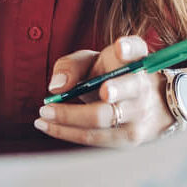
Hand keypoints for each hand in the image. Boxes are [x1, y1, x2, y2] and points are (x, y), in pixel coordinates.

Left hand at [37, 36, 167, 146]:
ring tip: (43, 113)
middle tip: (79, 90)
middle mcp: (142, 85)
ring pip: (103, 117)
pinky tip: (47, 125)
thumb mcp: (92, 63)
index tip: (119, 48)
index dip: (129, 48)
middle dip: (106, 89)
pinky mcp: (130, 138)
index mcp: (134, 58)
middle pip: (127, 88)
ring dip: (69, 116)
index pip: (136, 49)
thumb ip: (72, 66)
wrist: (139, 107)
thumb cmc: (108, 78)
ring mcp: (140, 114)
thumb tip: (57, 86)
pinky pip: (95, 137)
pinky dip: (67, 132)